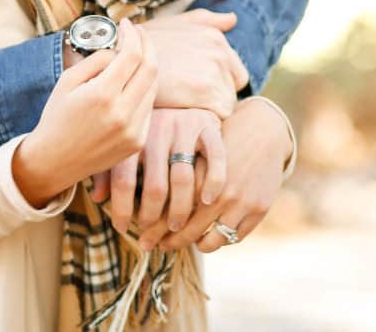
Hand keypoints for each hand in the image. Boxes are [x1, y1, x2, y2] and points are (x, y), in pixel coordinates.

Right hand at [13, 19, 157, 207]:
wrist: (54, 161)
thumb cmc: (57, 117)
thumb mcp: (67, 81)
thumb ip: (96, 60)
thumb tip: (119, 50)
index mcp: (102, 95)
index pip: (131, 54)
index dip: (133, 34)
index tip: (126, 24)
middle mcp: (122, 114)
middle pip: (151, 68)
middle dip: (147, 45)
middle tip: (138, 34)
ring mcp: (133, 130)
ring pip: (153, 87)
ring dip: (146, 68)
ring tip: (132, 59)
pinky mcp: (137, 142)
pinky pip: (148, 108)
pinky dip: (142, 91)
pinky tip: (129, 86)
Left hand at [90, 108, 226, 237]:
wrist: (184, 92)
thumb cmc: (149, 130)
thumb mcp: (124, 142)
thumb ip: (109, 169)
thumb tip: (97, 198)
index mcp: (132, 134)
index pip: (123, 179)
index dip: (120, 208)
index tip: (121, 228)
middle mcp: (157, 129)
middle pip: (155, 185)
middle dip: (152, 216)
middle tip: (151, 235)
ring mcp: (185, 127)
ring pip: (184, 179)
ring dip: (180, 209)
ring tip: (175, 228)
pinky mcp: (209, 128)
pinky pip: (215, 159)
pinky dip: (212, 182)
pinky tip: (207, 201)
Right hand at [141, 9, 248, 116]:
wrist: (120, 60)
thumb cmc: (145, 44)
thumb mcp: (176, 23)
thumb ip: (207, 21)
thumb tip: (233, 19)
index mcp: (215, 38)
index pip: (235, 72)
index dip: (218, 83)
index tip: (194, 87)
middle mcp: (219, 52)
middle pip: (233, 88)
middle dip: (216, 95)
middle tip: (189, 98)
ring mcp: (214, 71)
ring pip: (227, 103)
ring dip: (210, 108)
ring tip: (185, 105)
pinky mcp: (205, 92)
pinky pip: (220, 115)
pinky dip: (206, 119)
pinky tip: (186, 112)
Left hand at [154, 98, 293, 251]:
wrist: (262, 130)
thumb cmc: (216, 138)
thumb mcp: (188, 147)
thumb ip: (162, 171)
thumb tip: (114, 198)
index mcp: (198, 173)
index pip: (168, 209)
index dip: (152, 226)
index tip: (139, 235)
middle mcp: (218, 189)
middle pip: (187, 227)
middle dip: (167, 241)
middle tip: (153, 246)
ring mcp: (240, 201)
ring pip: (211, 239)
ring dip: (195, 245)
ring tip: (181, 244)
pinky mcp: (258, 208)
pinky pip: (234, 237)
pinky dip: (219, 241)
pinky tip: (207, 238)